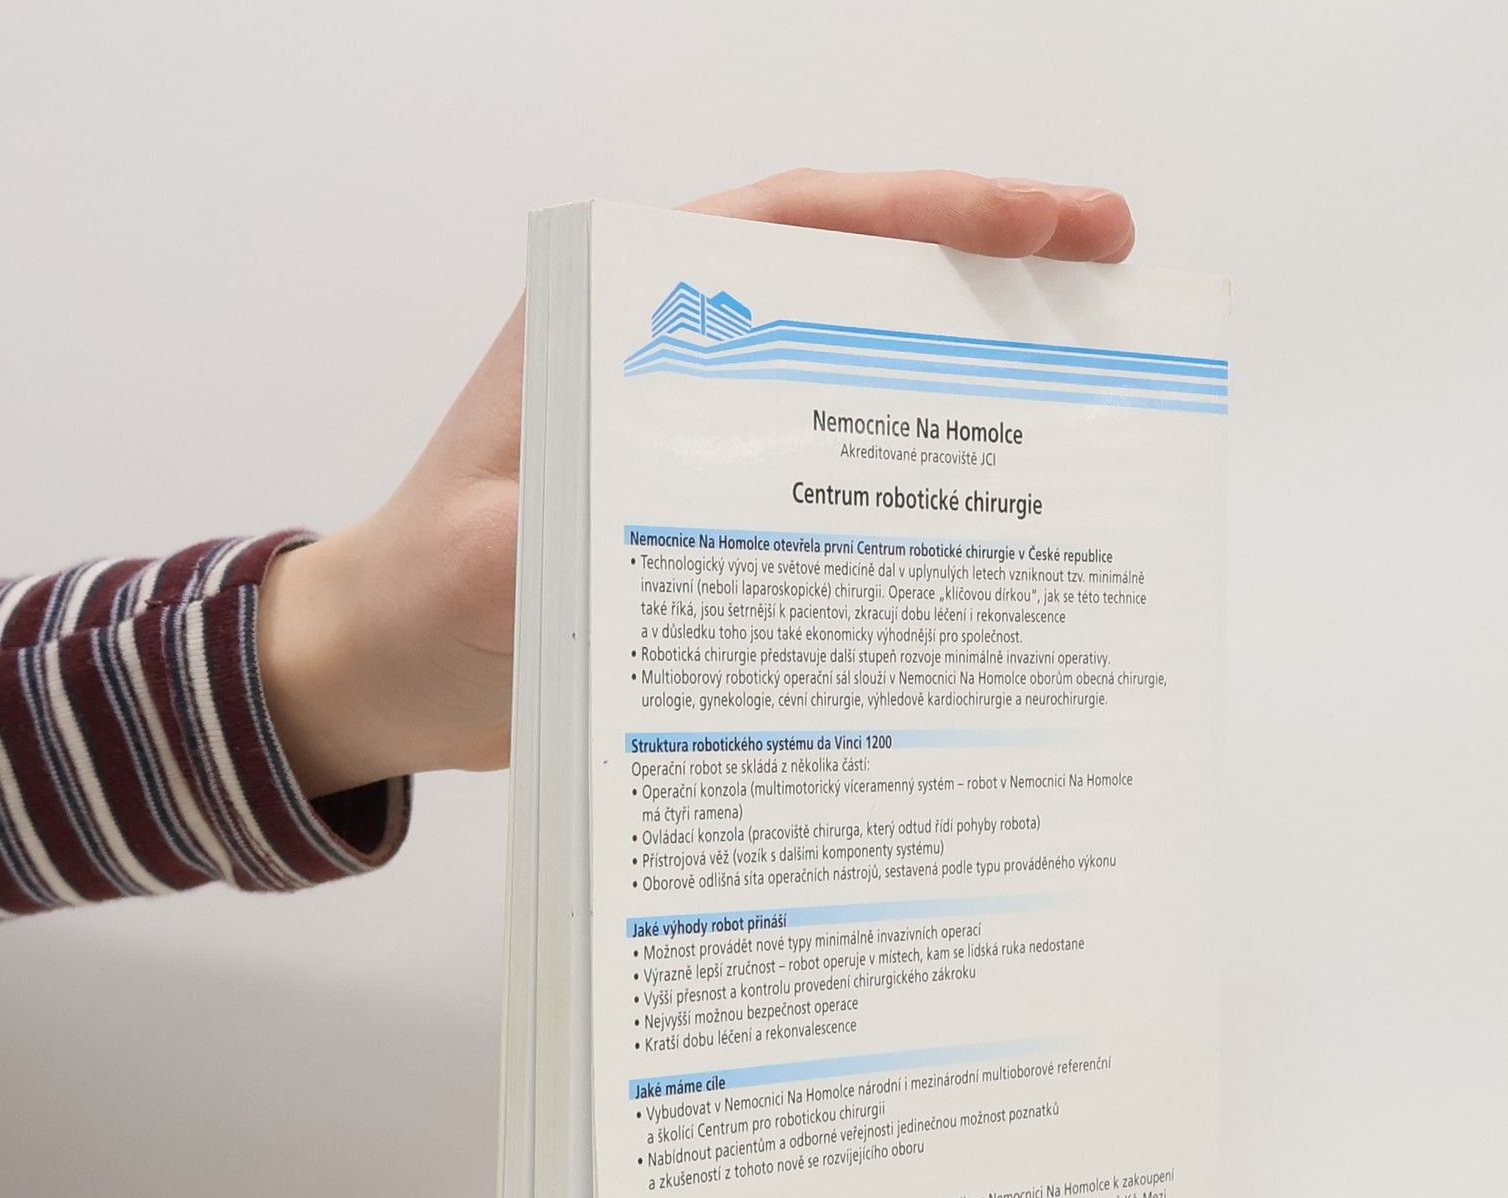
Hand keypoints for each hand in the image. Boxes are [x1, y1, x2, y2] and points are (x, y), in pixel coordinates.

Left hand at [257, 171, 1136, 795]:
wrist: (391, 673)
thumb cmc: (418, 605)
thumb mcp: (475, 572)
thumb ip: (544, 543)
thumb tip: (644, 540)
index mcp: (623, 322)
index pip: (797, 227)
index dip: (933, 214)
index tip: (1055, 222)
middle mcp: (683, 358)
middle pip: (859, 286)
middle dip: (991, 274)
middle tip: (1116, 275)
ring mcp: (711, 432)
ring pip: (866, 378)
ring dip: (976, 379)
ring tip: (1095, 391)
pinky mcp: (728, 511)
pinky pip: (847, 481)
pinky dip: (924, 490)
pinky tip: (999, 527)